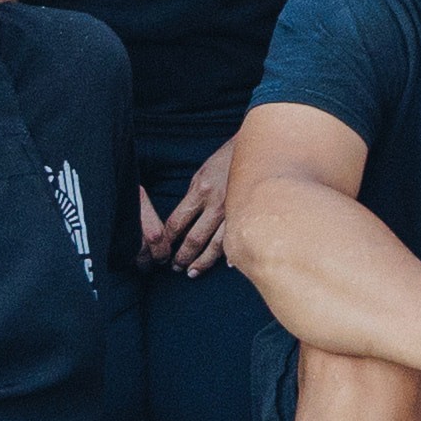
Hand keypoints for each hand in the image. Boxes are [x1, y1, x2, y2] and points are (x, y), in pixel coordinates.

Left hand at [137, 140, 239, 274]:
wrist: (258, 148)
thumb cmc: (227, 160)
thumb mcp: (202, 173)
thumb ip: (193, 197)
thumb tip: (184, 221)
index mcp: (200, 190)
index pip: (177, 222)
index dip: (168, 239)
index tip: (163, 249)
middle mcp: (216, 203)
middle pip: (194, 238)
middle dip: (182, 256)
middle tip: (175, 267)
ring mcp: (234, 211)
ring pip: (215, 245)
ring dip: (202, 261)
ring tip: (193, 272)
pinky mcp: (249, 215)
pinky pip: (238, 238)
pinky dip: (232, 253)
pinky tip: (226, 264)